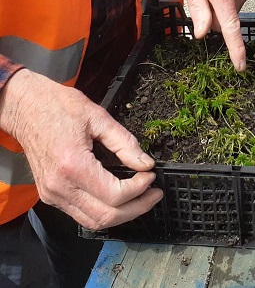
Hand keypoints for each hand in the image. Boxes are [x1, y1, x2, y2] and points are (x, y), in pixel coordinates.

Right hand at [0, 69, 162, 229]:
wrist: (27, 108)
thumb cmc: (58, 106)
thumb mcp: (98, 117)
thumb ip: (124, 142)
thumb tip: (145, 162)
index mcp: (73, 165)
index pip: (114, 195)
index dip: (139, 189)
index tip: (151, 174)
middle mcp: (60, 187)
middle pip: (105, 216)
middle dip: (136, 208)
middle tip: (154, 194)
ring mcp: (53, 194)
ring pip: (92, 221)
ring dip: (121, 215)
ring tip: (141, 198)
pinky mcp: (50, 195)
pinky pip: (80, 214)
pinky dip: (103, 211)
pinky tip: (118, 197)